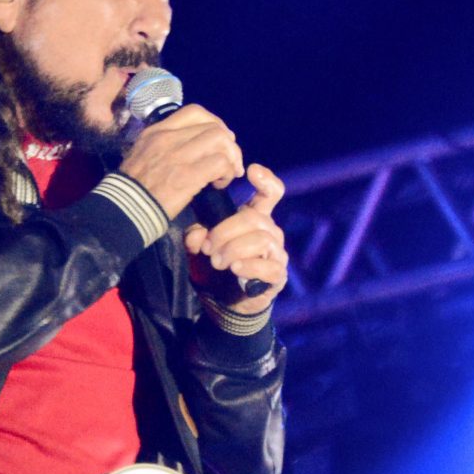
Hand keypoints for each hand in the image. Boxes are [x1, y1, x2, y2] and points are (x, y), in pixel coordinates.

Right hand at [118, 101, 243, 219]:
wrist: (123, 210)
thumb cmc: (133, 187)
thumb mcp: (142, 154)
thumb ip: (164, 145)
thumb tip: (191, 146)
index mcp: (156, 131)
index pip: (195, 112)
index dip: (215, 123)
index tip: (219, 141)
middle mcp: (168, 137)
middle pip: (214, 127)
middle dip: (229, 145)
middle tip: (229, 162)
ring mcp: (178, 155)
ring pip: (221, 141)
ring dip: (230, 159)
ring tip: (226, 174)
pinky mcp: (187, 175)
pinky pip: (220, 163)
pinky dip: (226, 174)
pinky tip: (219, 185)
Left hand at [184, 161, 287, 312]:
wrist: (223, 303)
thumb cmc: (214, 269)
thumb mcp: (198, 250)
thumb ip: (195, 238)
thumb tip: (197, 236)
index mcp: (254, 219)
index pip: (270, 194)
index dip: (266, 180)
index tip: (251, 171)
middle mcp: (269, 231)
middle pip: (253, 217)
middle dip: (226, 231)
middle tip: (207, 247)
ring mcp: (276, 253)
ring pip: (261, 238)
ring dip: (233, 249)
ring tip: (217, 261)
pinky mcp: (277, 274)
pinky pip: (268, 264)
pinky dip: (249, 265)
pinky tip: (235, 269)